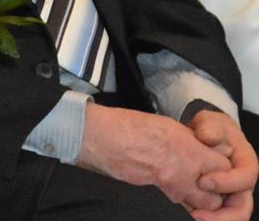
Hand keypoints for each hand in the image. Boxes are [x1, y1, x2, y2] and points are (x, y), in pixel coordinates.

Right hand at [76, 104, 230, 211]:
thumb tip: (205, 145)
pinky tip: (167, 184)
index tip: (211, 159)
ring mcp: (171, 186)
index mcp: (189, 149)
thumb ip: (190, 139)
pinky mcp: (158, 195)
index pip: (223, 165)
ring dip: (196, 197)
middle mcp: (185, 171)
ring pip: (199, 204)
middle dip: (213, 189)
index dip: (218, 163)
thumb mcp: (166, 124)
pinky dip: (177, 197)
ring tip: (184, 182)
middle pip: (216, 195)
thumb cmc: (130, 126)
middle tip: (202, 177)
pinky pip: (178, 202)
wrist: (104, 139)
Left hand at [189, 110, 256, 220]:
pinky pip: (216, 212)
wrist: (206, 135)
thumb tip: (207, 136)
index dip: (226, 182)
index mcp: (247, 163)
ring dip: (213, 218)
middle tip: (197, 214)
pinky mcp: (219, 198)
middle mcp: (242, 182)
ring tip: (192, 216)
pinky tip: (188, 211)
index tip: (202, 181)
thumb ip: (211, 129)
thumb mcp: (212, 123)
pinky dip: (205, 215)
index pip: (246, 178)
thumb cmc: (212, 129)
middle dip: (222, 215)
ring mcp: (232, 193)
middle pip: (242, 207)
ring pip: (230, 214)